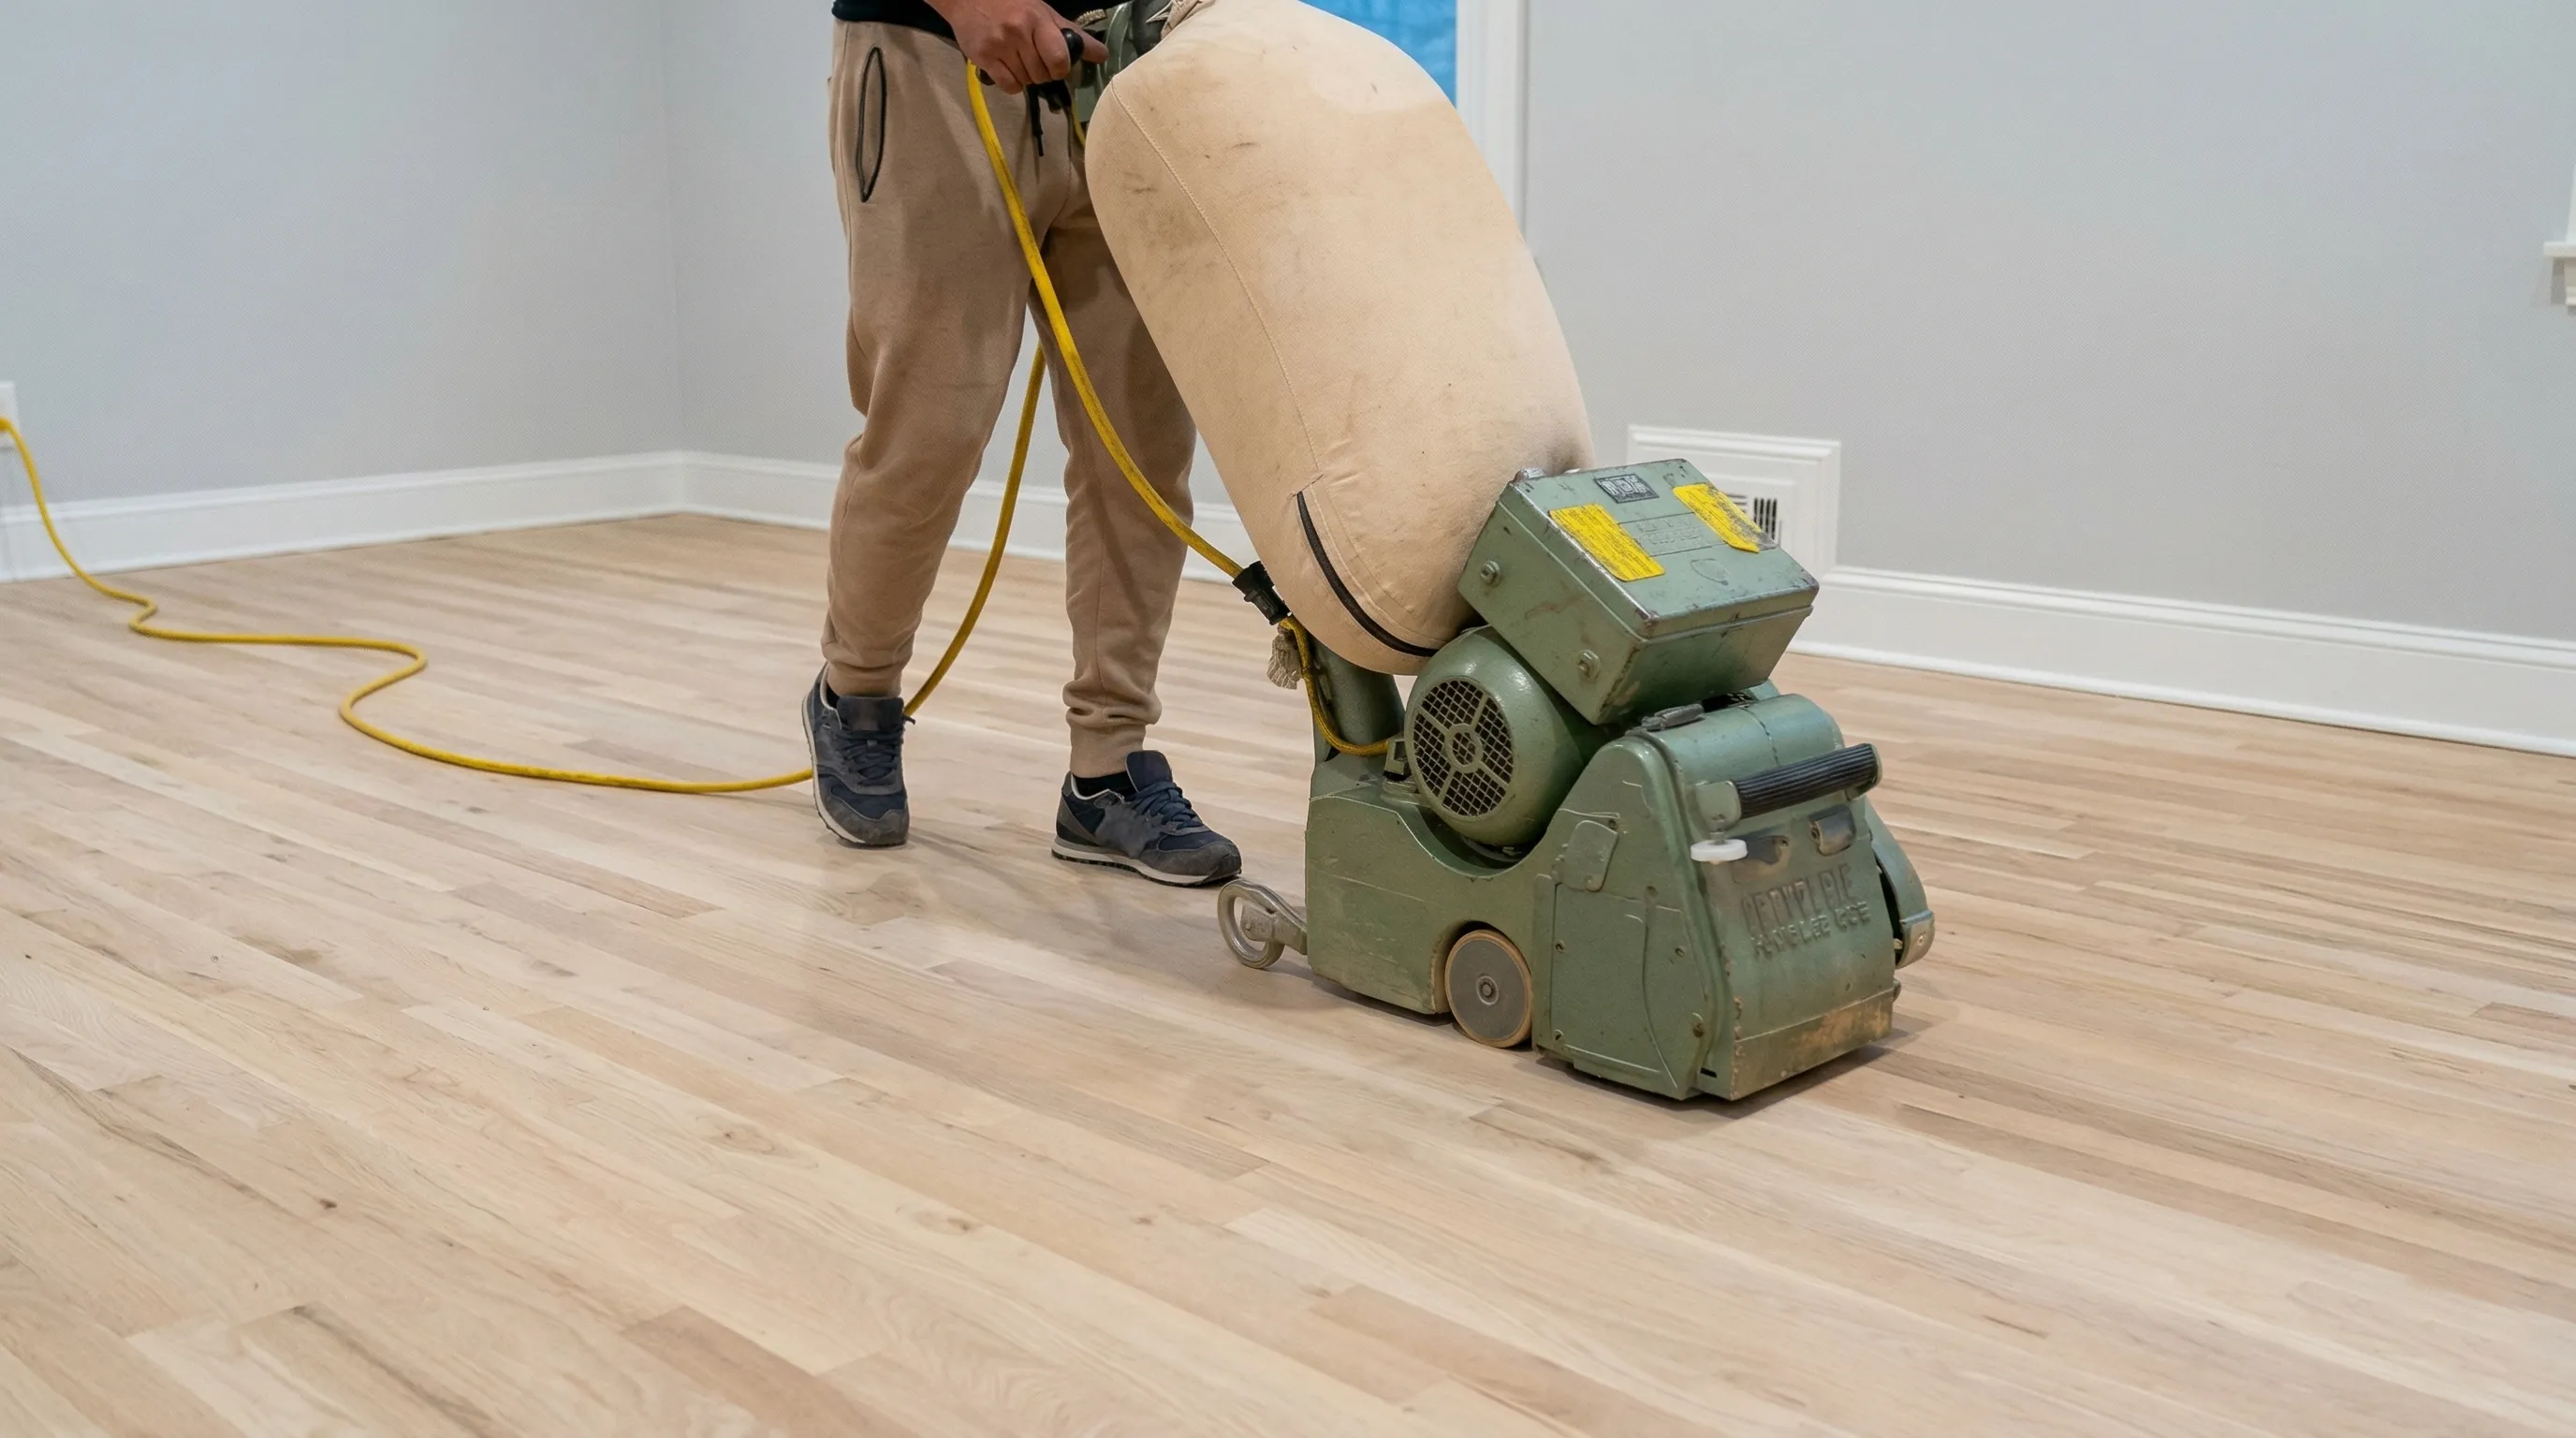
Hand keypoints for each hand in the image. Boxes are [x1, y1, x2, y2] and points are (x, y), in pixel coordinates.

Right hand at [931, 0, 1107, 93]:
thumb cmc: (1012, 5)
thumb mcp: (1044, 13)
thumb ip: (1073, 34)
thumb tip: (1102, 55)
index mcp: (1037, 19)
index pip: (1059, 58)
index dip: (1061, 68)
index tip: (1056, 65)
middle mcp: (1018, 32)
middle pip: (1042, 74)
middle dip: (1042, 73)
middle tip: (1034, 60)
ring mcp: (999, 46)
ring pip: (1026, 81)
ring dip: (1027, 77)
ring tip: (1018, 61)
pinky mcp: (983, 58)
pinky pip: (1009, 86)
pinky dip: (1012, 84)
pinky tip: (1007, 69)